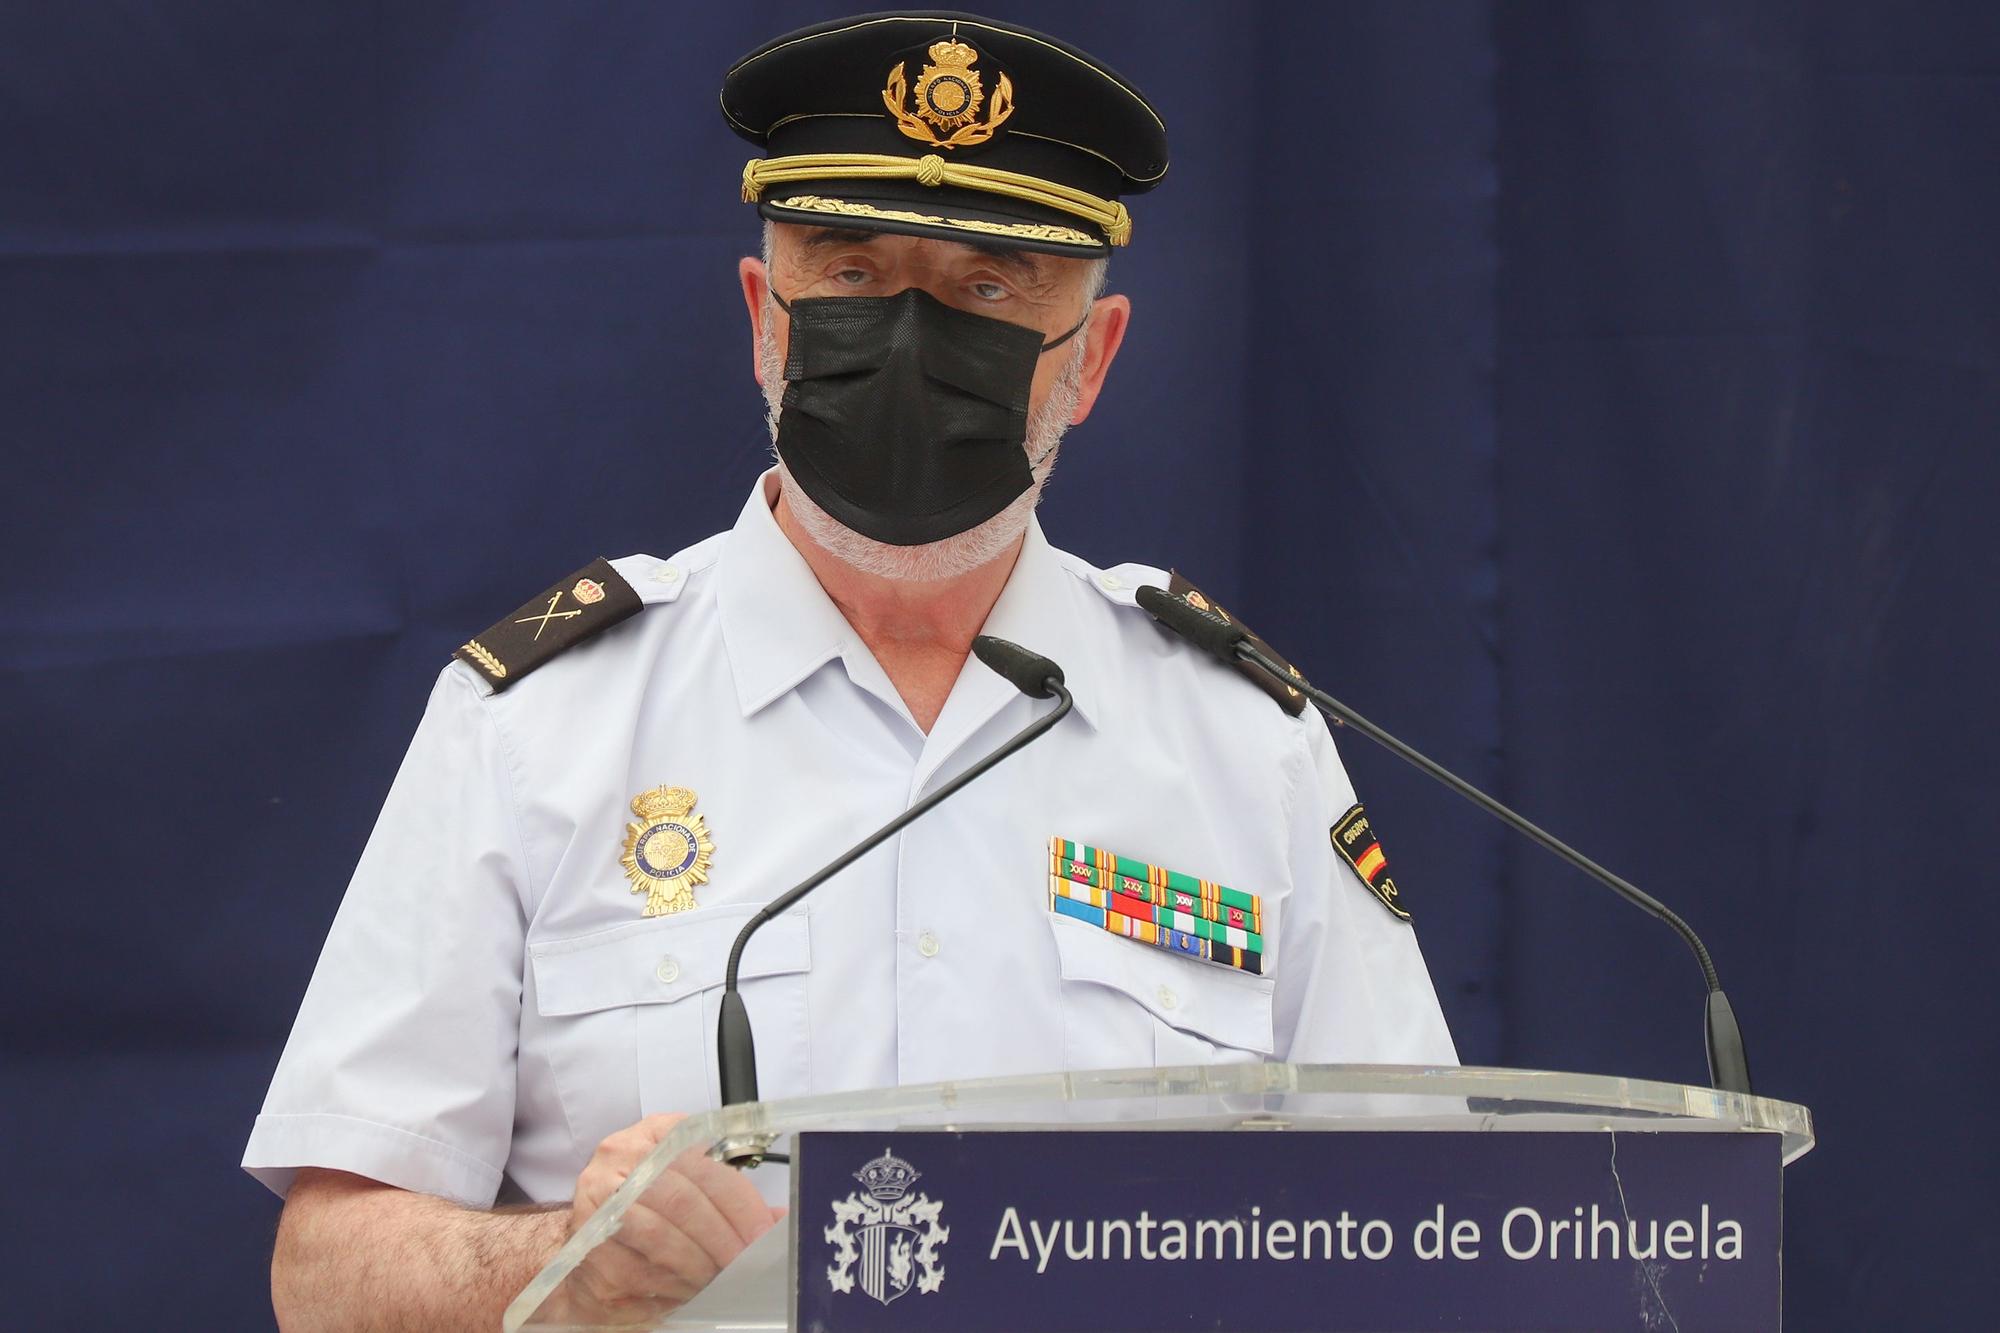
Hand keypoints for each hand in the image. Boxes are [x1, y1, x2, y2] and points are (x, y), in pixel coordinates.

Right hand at [560, 1113, 785, 1319]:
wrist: (587, 1239)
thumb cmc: (648, 1207)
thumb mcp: (690, 1185)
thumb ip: (729, 1197)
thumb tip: (780, 1220)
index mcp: (655, 1134)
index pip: (704, 1163)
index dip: (739, 1203)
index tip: (761, 1233)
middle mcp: (619, 1158)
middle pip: (680, 1199)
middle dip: (720, 1237)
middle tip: (743, 1263)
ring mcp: (595, 1199)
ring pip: (657, 1236)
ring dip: (696, 1265)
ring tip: (717, 1278)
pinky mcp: (582, 1245)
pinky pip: (634, 1271)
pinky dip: (667, 1286)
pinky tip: (685, 1291)